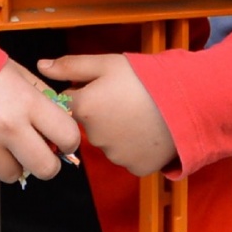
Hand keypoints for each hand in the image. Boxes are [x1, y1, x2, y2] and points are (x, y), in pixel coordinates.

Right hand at [0, 60, 79, 181]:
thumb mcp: (18, 73)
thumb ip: (43, 97)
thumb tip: (62, 125)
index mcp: (27, 102)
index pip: (68, 136)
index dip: (67, 139)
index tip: (60, 137)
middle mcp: (7, 127)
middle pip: (46, 168)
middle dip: (45, 161)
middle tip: (35, 150)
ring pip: (13, 175)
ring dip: (10, 161)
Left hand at [39, 54, 175, 176]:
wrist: (189, 101)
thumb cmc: (147, 78)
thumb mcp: (106, 63)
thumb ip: (70, 65)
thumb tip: (42, 66)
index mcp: (83, 109)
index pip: (68, 104)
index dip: (85, 93)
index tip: (105, 88)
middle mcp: (94, 137)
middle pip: (88, 125)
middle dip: (101, 113)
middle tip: (126, 99)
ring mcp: (115, 156)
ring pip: (107, 142)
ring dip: (117, 132)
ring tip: (140, 114)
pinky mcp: (135, 168)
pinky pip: (127, 157)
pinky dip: (134, 147)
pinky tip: (147, 132)